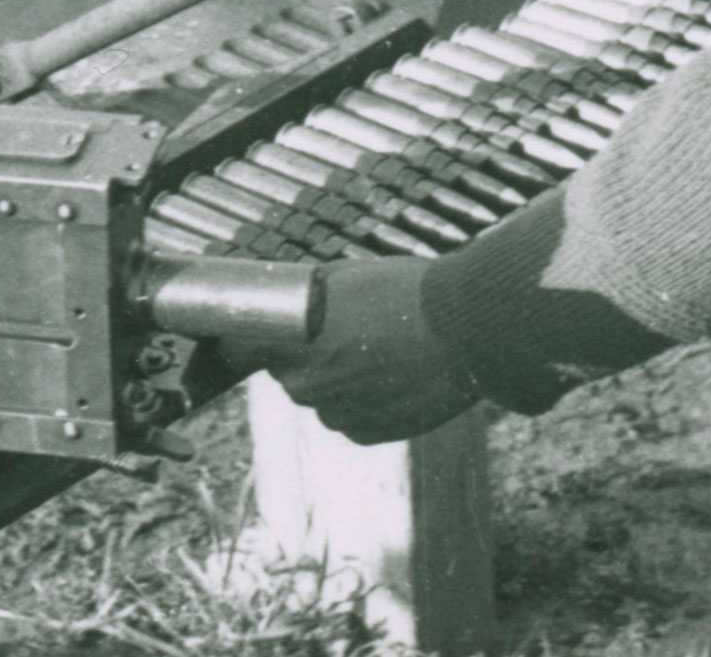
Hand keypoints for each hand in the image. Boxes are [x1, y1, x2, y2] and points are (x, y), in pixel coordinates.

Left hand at [257, 257, 481, 444]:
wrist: (467, 330)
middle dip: (306, 356)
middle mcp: (307, 384)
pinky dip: (364, 402)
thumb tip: (289, 301)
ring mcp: (339, 414)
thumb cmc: (409, 292)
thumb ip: (310, 299)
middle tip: (343, 332)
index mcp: (292, 342)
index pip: (243, 348)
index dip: (250, 338)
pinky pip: (351, 418)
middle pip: (288, 373)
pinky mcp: (369, 434)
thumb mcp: (349, 276)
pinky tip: (393, 377)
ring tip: (377, 352)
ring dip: (338, 381)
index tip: (259, 331)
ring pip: (322, 398)